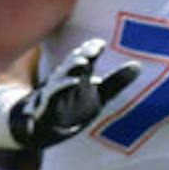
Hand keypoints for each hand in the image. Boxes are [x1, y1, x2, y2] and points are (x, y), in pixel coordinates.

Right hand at [8, 39, 141, 149]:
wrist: (39, 124)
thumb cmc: (72, 105)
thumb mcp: (97, 96)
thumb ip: (115, 82)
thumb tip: (138, 66)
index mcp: (75, 78)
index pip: (83, 61)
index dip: (89, 52)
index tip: (100, 45)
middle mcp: (59, 86)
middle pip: (67, 72)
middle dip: (74, 65)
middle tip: (84, 59)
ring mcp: (47, 102)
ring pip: (52, 92)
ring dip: (59, 86)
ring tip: (71, 81)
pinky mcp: (37, 119)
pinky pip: (32, 120)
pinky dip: (30, 122)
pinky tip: (30, 124)